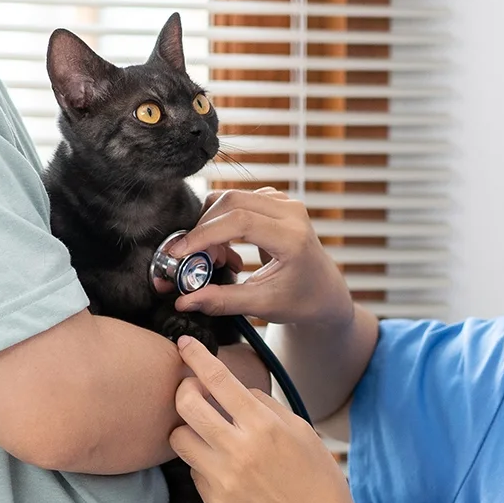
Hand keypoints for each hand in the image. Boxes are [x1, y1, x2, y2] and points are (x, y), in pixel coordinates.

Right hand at [167, 188, 356, 328]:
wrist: (324, 291)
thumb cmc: (300, 300)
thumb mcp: (262, 305)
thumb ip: (222, 301)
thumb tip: (184, 301)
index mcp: (293, 238)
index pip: (240, 222)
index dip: (205, 234)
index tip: (179, 252)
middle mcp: (291, 213)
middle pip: (231, 201)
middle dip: (203, 228)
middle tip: (191, 258)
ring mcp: (285, 203)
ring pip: (231, 197)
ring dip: (212, 225)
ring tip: (216, 259)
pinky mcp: (276, 201)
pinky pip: (238, 200)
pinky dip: (222, 222)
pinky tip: (227, 250)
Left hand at [170, 335, 372, 502]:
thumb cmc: (318, 481)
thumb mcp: (301, 432)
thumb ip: (266, 407)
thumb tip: (236, 390)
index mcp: (264, 425)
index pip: (218, 379)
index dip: (195, 357)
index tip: (183, 343)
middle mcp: (238, 449)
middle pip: (186, 404)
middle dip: (182, 390)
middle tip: (191, 391)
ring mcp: (222, 478)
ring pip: (179, 439)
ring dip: (187, 429)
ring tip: (206, 433)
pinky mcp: (214, 502)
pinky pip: (195, 470)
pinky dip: (203, 463)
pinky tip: (226, 469)